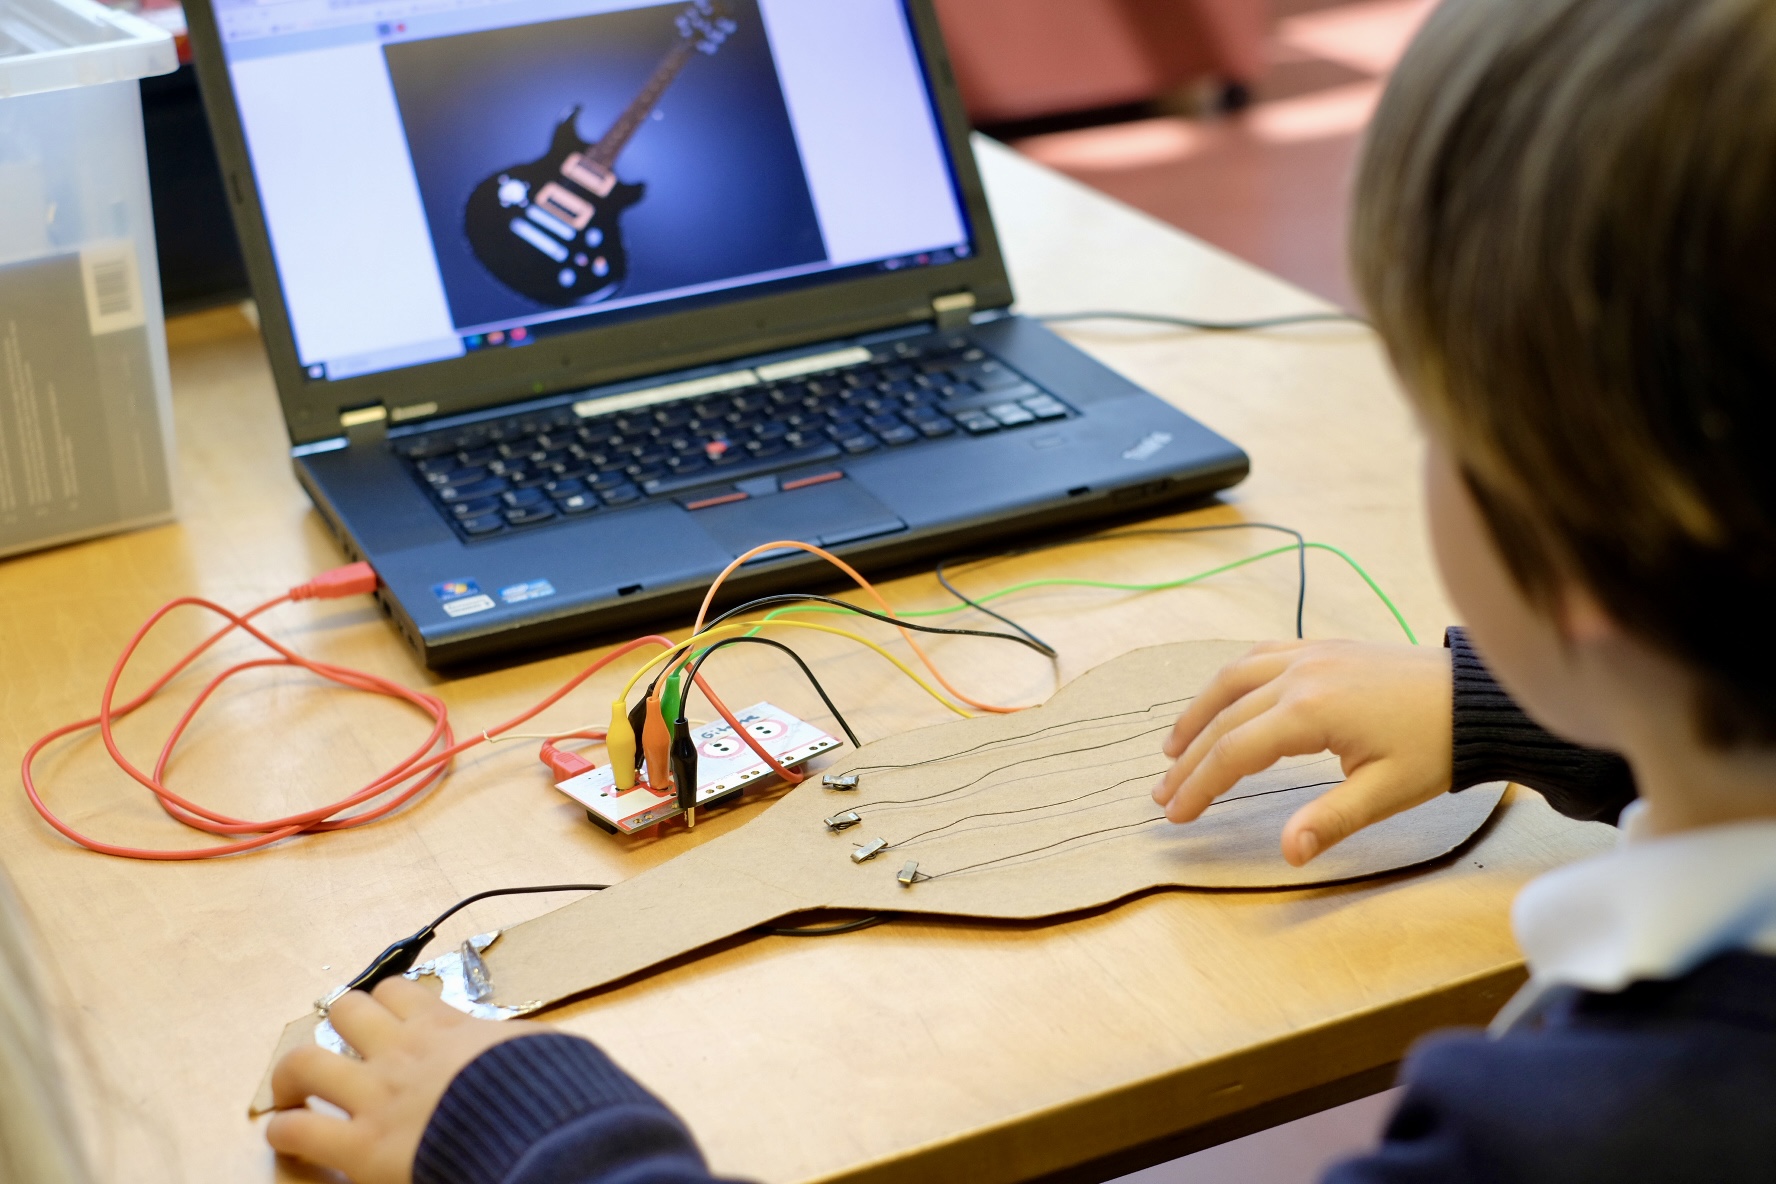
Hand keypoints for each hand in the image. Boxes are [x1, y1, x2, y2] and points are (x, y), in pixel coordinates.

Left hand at [267, 978, 546, 1182]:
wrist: (531, 1131)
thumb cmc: (544, 1090)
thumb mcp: (539, 1045)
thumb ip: (513, 1038)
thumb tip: (520, 1041)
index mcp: (443, 1028)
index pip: (395, 992)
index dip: (384, 1004)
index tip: (387, 1020)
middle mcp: (400, 1053)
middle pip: (345, 1010)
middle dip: (337, 1028)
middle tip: (339, 1049)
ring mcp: (374, 1097)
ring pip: (304, 1060)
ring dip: (293, 1074)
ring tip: (292, 1090)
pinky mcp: (359, 1147)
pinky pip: (297, 1130)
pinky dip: (285, 1131)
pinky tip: (289, 1136)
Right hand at [1153, 640, 1453, 864]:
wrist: (1475, 698)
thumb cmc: (1435, 747)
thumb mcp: (1385, 792)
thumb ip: (1330, 820)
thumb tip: (1288, 852)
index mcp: (1311, 711)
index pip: (1235, 752)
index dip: (1200, 785)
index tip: (1176, 813)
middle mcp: (1300, 674)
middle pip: (1224, 718)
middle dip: (1188, 759)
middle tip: (1163, 793)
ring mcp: (1309, 655)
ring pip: (1233, 679)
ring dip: (1198, 712)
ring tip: (1172, 746)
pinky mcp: (1322, 648)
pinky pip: (1259, 656)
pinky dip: (1230, 680)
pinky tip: (1220, 700)